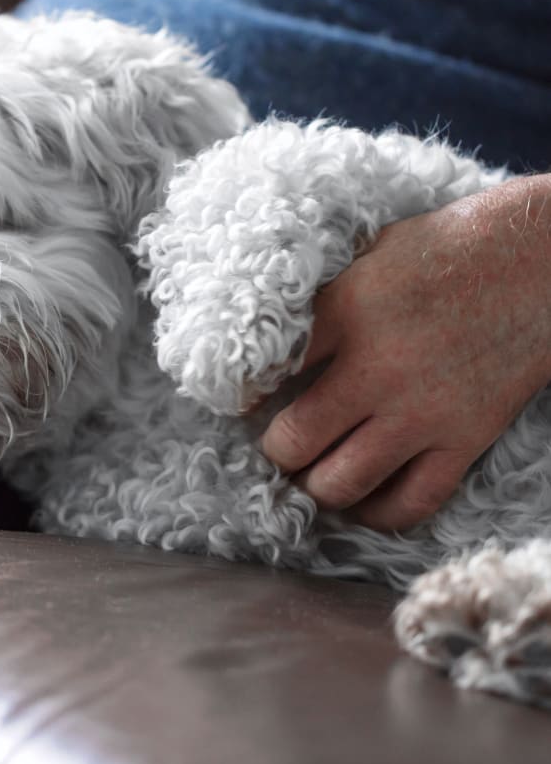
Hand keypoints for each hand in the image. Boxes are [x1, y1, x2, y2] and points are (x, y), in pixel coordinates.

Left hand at [260, 175, 550, 530]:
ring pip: (341, 484)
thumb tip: (273, 344)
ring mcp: (422, 412)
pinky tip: (362, 501)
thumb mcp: (367, 256)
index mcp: (344, 314)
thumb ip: (321, 304)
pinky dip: (377, 513)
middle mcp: (376, 370)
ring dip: (314, 487)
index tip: (243, 401)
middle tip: (276, 446)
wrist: (539, 260)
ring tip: (310, 476)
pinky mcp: (464, 439)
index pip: (264, 374)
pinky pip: (411, 503)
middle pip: (293, 442)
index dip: (242, 395)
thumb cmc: (446, 250)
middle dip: (274, 452)